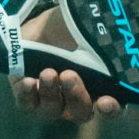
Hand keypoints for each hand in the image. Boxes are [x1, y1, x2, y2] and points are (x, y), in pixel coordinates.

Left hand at [10, 6, 121, 124]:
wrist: (42, 26)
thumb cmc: (73, 30)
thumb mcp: (89, 30)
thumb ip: (100, 38)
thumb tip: (108, 36)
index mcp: (101, 88)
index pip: (111, 108)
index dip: (109, 110)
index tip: (106, 101)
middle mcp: (78, 101)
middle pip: (81, 112)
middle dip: (76, 95)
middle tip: (69, 75)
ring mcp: (52, 102)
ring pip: (53, 110)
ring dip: (51, 93)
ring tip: (48, 72)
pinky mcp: (28, 97)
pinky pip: (27, 104)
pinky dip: (27, 94)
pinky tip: (28, 81)